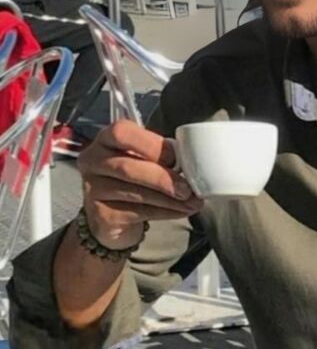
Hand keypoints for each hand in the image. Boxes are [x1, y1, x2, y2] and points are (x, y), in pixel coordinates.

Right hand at [77, 120, 202, 249]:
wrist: (112, 214)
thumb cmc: (134, 176)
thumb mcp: (144, 158)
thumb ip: (159, 154)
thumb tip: (190, 162)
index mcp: (106, 138)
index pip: (123, 133)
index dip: (152, 145)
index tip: (175, 158)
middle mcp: (93, 161)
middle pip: (127, 167)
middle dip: (162, 178)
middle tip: (188, 188)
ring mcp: (92, 189)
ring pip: (134, 192)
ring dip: (169, 198)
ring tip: (191, 201)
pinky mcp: (101, 215)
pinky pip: (137, 212)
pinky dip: (165, 212)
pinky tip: (181, 211)